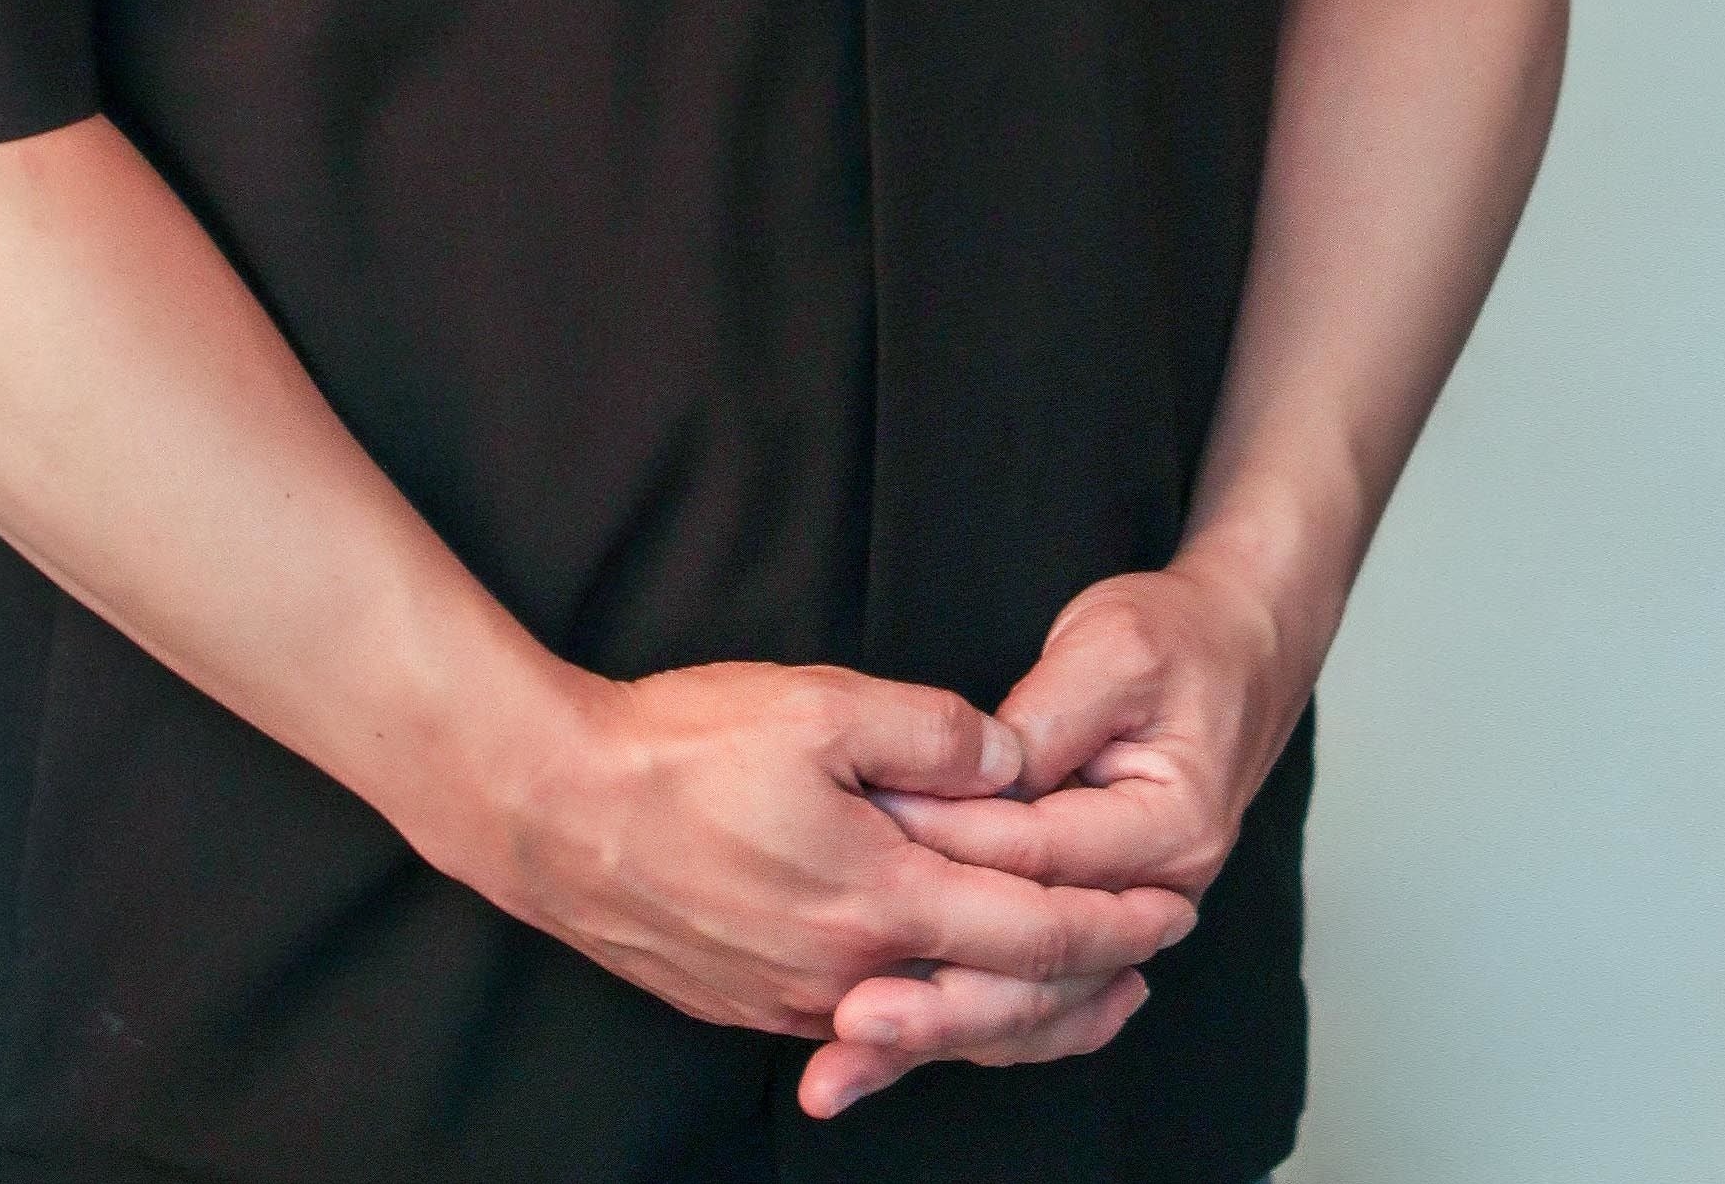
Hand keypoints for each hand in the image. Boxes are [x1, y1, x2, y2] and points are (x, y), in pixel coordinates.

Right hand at [461, 659, 1196, 1078]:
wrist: (551, 810)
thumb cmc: (679, 748)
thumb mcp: (823, 703)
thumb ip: (935, 734)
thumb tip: (1012, 761)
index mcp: (882, 900)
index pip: (1035, 929)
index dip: (1114, 920)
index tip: (1173, 906)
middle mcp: (848, 973)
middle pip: (1001, 1002)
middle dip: (1089, 983)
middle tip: (1154, 964)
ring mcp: (793, 997)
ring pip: (937, 1022)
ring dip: (1020, 1011)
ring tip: (1081, 997)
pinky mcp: (748, 999)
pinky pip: (870, 1021)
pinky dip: (935, 1015)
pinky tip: (945, 990)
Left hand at [800, 557, 1302, 1115]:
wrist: (1238, 653)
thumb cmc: (1174, 642)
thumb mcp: (1111, 650)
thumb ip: (1047, 716)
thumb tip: (977, 776)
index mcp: (1172, 827)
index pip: (1039, 851)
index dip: (947, 842)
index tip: (864, 839)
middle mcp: (1159, 894)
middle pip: (1035, 961)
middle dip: (934, 995)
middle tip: (847, 1014)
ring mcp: (1128, 920)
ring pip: (1028, 1000)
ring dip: (936, 1032)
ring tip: (846, 1065)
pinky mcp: (1094, 921)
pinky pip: (1027, 992)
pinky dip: (958, 1023)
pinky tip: (887, 1058)